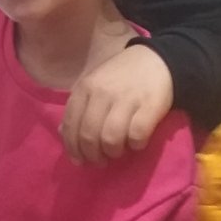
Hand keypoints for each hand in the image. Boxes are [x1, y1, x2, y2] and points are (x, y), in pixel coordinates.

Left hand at [60, 44, 173, 163]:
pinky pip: (136, 135)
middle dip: (92, 155)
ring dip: (113, 152)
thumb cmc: (121, 76)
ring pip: (110, 138)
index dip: (72, 148)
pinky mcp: (150, 105)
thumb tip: (63, 134)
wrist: (158, 59)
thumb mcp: (94, 85)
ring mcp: (126, 98)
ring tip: (117, 152)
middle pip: (89, 135)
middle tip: (100, 161)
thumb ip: (78, 108)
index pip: (70, 124)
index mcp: (85, 87)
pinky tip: (136, 143)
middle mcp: (102, 92)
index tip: (79, 161)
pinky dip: (135, 145)